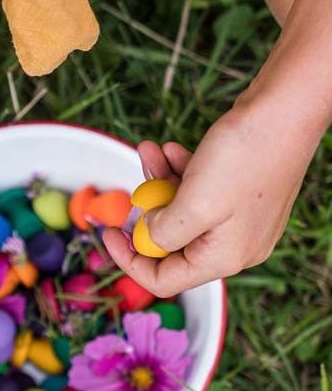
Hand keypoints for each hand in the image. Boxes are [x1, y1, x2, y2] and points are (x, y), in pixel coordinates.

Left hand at [102, 99, 317, 295]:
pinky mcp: (237, 191)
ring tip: (150, 150)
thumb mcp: (194, 203)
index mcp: (224, 257)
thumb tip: (147, 235)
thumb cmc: (244, 158)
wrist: (284, 112)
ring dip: (158, 180)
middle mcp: (233, 243)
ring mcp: (236, 217)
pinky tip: (172, 148)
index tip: (107, 231)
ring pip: (180, 208)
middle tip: (136, 180)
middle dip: (147, 208)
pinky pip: (195, 189)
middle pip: (170, 241)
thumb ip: (164, 231)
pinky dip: (177, 170)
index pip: (164, 279)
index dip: (130, 259)